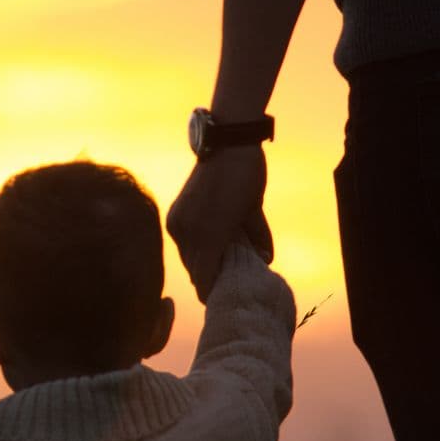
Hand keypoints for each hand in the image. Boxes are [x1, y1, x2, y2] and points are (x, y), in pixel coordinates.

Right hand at [167, 144, 272, 301]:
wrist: (225, 143)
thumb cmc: (246, 176)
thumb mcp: (254, 210)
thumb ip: (257, 238)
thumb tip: (265, 259)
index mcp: (210, 236)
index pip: (206, 279)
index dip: (214, 292)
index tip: (225, 298)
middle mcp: (188, 233)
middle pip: (196, 271)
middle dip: (210, 279)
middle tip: (226, 282)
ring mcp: (178, 224)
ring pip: (188, 258)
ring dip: (201, 263)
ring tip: (220, 262)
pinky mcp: (174, 215)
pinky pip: (182, 244)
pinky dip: (194, 248)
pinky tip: (209, 245)